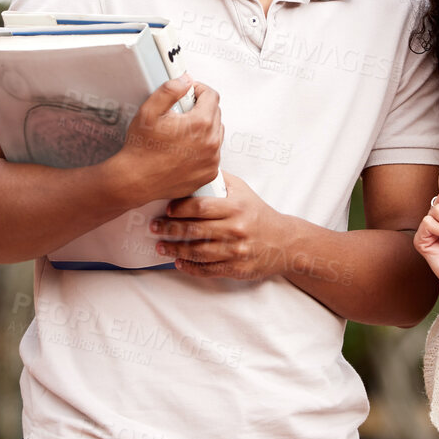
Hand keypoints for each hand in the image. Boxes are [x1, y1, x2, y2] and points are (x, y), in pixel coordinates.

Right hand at [107, 76, 222, 202]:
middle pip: (215, 114)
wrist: (135, 180)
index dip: (198, 90)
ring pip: (216, 134)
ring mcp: (211, 160)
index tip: (189, 93)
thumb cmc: (141, 149)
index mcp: (200, 124)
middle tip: (180, 114)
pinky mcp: (208, 174)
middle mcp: (211, 143)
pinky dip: (203, 149)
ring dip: (203, 129)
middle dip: (200, 109)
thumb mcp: (150, 111)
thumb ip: (170, 90)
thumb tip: (185, 80)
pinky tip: (184, 150)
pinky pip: (212, 154)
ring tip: (181, 133)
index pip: (212, 96)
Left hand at [151, 173, 291, 279]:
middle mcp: (236, 230)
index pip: (201, 207)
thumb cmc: (259, 214)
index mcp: (236, 208)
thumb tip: (195, 168)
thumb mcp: (244, 192)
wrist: (285, 243)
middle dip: (170, 229)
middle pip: (195, 230)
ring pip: (198, 252)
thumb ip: (221, 181)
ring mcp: (236, 252)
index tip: (166, 209)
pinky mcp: (237, 269)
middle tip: (154, 227)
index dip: (180, 208)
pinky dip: (191, 267)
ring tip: (160, 246)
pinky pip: (208, 270)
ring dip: (175, 250)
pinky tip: (178, 262)